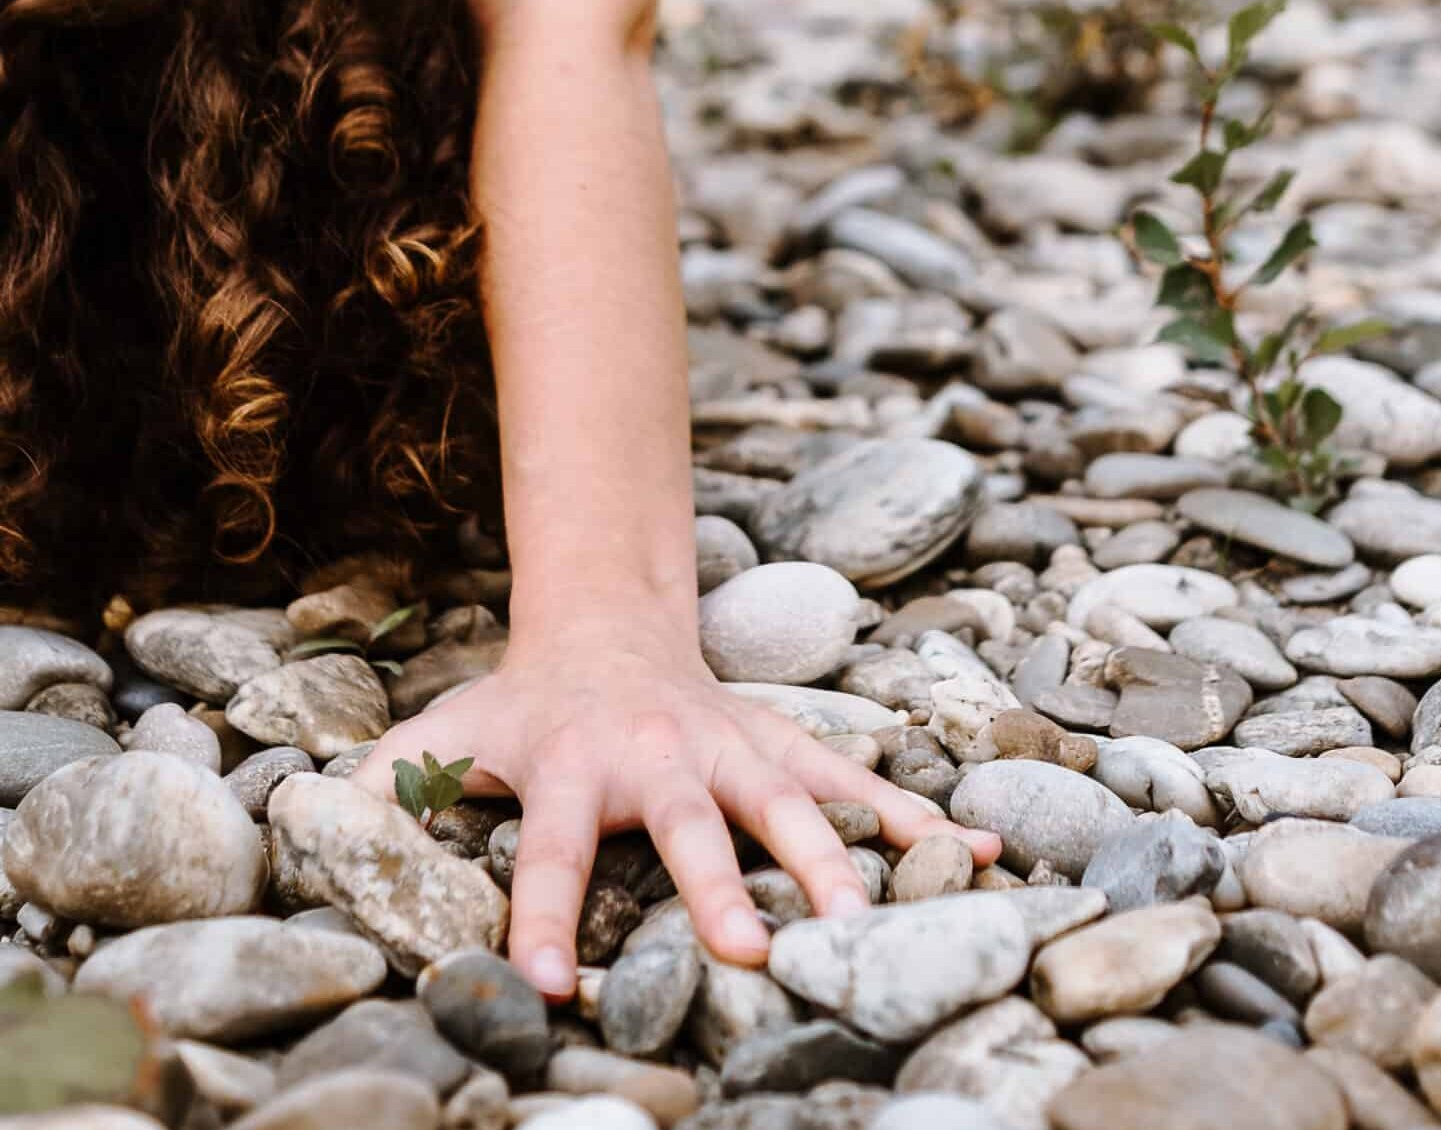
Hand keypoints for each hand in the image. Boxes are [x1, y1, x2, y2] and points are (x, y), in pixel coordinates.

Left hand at [350, 625, 1000, 997]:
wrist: (608, 623)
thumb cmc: (519, 708)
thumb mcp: (440, 736)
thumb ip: (375, 786)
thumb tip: (289, 823)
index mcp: (572, 769)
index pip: (551, 853)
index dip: (545, 915)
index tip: (546, 983)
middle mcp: (660, 759)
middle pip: (693, 828)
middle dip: (722, 888)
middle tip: (751, 953)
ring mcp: (733, 749)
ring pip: (793, 803)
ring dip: (835, 860)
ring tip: (873, 917)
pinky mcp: (784, 749)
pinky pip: (862, 785)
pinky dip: (924, 819)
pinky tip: (986, 859)